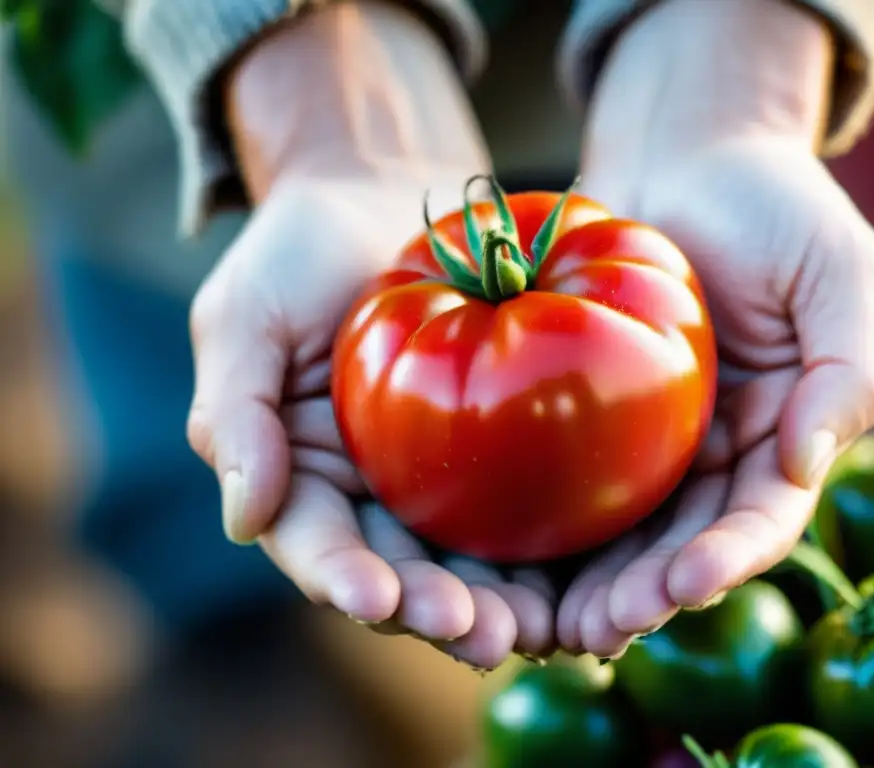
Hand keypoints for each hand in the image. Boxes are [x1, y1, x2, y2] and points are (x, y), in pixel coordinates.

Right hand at [185, 1, 554, 668]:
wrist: (382, 194)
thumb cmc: (297, 252)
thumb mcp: (244, 319)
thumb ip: (236, 414)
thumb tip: (244, 520)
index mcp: (306, 481)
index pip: (321, 549)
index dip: (346, 582)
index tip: (378, 601)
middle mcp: (374, 496)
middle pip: (405, 577)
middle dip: (439, 614)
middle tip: (483, 636)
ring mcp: (440, 478)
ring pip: (471, 560)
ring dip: (502, 603)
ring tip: (540, 629)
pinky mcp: (501, 452)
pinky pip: (527, 502)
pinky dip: (552, 546)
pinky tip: (587, 570)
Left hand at [555, 0, 873, 656]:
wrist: (683, 150)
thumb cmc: (770, 202)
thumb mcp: (836, 269)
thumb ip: (846, 366)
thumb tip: (809, 465)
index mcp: (780, 434)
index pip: (760, 515)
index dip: (728, 557)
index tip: (685, 583)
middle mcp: (713, 450)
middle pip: (680, 542)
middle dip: (646, 594)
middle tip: (598, 629)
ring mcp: (646, 436)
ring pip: (618, 528)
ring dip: (588, 582)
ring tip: (549, 623)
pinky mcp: (584, 408)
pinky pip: (560, 470)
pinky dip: (539, 518)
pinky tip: (502, 554)